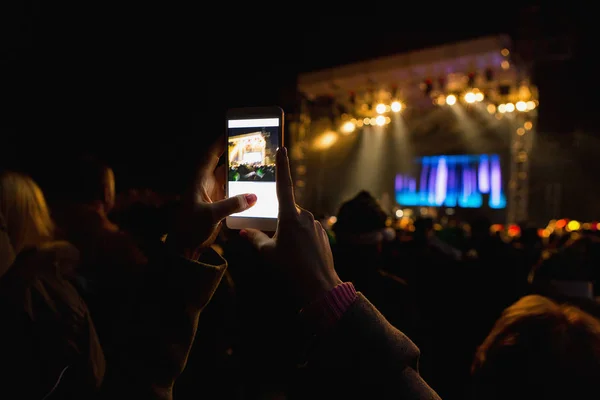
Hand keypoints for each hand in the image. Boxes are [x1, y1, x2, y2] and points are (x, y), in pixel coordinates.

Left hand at [167, 137, 256, 258]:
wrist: (185, 246)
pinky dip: (244, 191)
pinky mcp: (219, 205)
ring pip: (230, 179)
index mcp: (200, 180)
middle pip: (224, 165)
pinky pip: (234, 194)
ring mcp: (213, 194)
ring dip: (242, 174)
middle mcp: (207, 184)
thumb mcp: (210, 215)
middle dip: (237, 156)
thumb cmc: (189, 228)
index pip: (210, 156)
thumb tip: (253, 196)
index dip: (220, 143)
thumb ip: (231, 205)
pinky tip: (257, 189)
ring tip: (260, 166)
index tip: (232, 131)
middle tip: (254, 147)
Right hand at [241, 147, 341, 305]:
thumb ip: (255, 239)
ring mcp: (316, 225)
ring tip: (286, 254)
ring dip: (289, 232)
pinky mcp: (322, 235)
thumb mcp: (268, 254)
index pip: (284, 185)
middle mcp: (305, 216)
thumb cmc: (290, 269)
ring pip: (297, 222)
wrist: (319, 286)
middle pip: (287, 210)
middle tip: (273, 240)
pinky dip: (299, 239)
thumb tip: (244, 231)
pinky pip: (307, 231)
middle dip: (278, 221)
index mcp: (290, 216)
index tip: (283, 149)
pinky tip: (298, 256)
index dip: (282, 166)